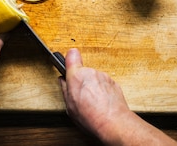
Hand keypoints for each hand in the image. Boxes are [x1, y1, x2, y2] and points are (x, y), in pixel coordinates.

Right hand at [59, 48, 176, 145]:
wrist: (113, 122)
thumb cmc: (91, 116)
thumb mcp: (70, 106)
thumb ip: (65, 89)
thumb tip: (63, 81)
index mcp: (77, 76)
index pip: (71, 55)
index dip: (70, 58)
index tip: (68, 64)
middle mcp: (91, 72)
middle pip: (83, 71)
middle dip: (81, 80)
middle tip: (80, 95)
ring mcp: (103, 76)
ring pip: (94, 78)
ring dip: (93, 86)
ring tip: (92, 102)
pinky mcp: (113, 82)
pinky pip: (104, 84)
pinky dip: (102, 91)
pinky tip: (101, 103)